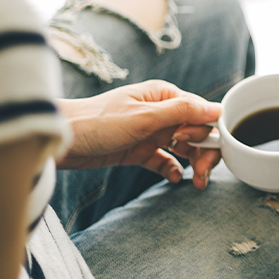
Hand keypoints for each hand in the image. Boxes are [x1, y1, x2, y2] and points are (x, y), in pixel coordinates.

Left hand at [56, 80, 221, 188]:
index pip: (202, 114)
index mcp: (165, 96)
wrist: (60, 140)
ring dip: (194, 164)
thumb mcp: (144, 116)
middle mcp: (162, 112)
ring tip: (196, 182)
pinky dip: (174, 170)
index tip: (196, 147)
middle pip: (197, 133)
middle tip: (202, 174)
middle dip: (204, 153)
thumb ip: (182, 112)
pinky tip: (176, 179)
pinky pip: (165, 160)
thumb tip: (218, 109)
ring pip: (185, 148)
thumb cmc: (97, 122)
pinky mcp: (140, 151)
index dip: (207, 133)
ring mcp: (151, 132)